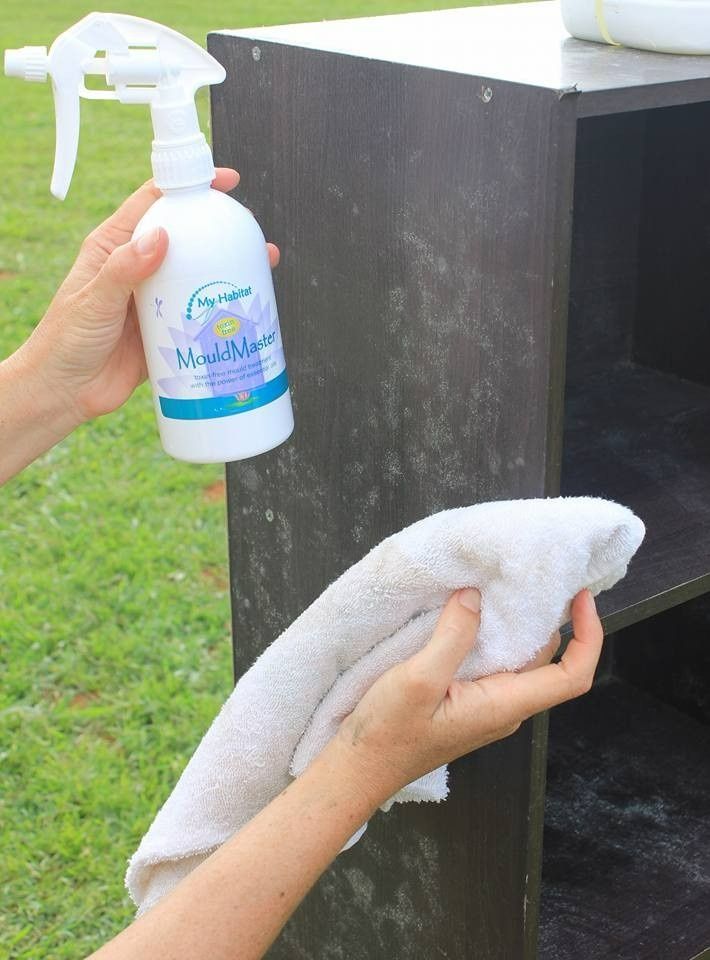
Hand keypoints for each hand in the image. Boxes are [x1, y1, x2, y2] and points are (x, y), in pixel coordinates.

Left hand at [16, 169, 279, 424]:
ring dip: (227, 272)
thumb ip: (123, 268)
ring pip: (198, 277)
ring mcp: (155, 301)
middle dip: (220, 232)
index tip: (223, 182)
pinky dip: (222, 312)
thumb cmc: (65, 341)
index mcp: (115, 247)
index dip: (189, 186)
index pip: (156, 203)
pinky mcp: (168, 332)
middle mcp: (138, 269)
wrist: (66, 393)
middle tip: (252, 234)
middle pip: (187, 239)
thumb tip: (161, 236)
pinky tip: (244, 312)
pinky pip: (200, 316)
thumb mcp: (93, 300)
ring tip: (261, 269)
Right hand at [335, 589, 601, 803]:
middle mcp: (504, 707)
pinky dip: (494, 634)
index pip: (571, 675)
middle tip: (538, 575)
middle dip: (553, 619)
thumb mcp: (418, 679)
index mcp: (504, 705)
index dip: (588, 636)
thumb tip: (475, 597)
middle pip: (548, 662)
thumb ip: (453, 637)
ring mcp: (485, 706)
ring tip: (505, 584)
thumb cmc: (388, 734)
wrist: (358, 770)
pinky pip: (493, 663)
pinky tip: (473, 611)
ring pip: (520, 661)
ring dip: (520, 624)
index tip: (581, 596)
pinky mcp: (465, 701)